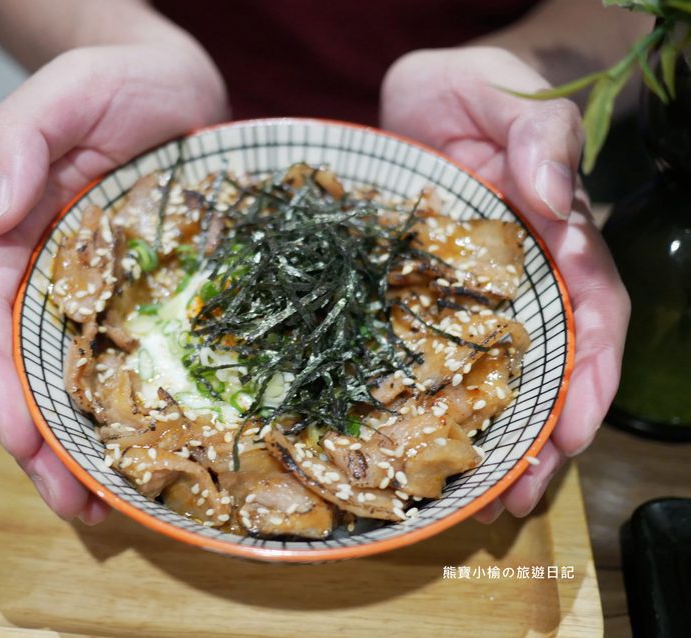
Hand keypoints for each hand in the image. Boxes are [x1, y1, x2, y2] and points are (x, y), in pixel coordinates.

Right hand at [0, 45, 226, 523]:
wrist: (181, 86)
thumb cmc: (117, 83)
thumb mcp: (63, 93)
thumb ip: (15, 142)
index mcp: (16, 242)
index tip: (23, 444)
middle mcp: (54, 279)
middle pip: (31, 374)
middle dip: (45, 446)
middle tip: (77, 507)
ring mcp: (107, 294)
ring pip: (83, 383)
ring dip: (89, 448)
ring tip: (112, 508)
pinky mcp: (155, 298)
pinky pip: (141, 361)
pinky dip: (142, 411)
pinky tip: (159, 451)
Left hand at [381, 47, 629, 520]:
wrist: (424, 99)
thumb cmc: (469, 92)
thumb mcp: (505, 97)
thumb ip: (538, 135)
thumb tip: (549, 192)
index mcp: (556, 234)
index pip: (591, 309)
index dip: (589, 370)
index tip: (573, 424)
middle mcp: (529, 273)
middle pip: (557, 361)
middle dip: (551, 428)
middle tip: (526, 490)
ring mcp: (482, 291)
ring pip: (508, 372)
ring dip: (510, 437)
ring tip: (495, 497)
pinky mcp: (435, 299)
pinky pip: (451, 358)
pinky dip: (456, 406)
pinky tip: (444, 450)